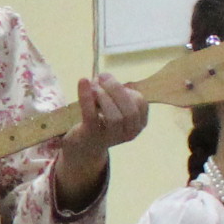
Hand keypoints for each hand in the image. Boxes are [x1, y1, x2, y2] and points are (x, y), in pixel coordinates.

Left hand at [50, 76, 147, 209]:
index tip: (111, 80)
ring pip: (115, 117)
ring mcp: (111, 137)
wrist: (83, 146)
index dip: (127, 90)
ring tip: (94, 86)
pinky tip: (83, 82)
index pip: (141, 104)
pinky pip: (91, 115)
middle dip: (116, 89)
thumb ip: (112, 92)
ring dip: (104, 96)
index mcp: (138, 124)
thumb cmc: (101, 122)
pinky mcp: (92, 135)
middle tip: (102, 77)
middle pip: (130, 110)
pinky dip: (86, 97)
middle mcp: (129, 133)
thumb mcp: (112, 107)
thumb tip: (102, 77)